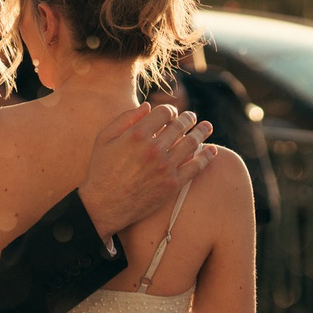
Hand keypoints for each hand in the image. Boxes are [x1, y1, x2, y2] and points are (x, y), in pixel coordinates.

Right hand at [79, 104, 211, 240]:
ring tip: (207, 127)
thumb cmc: (101, 170)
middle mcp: (153, 149)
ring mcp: (165, 167)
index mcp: (137, 134)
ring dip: (202, 132)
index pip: (164, 113)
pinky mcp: (172, 185)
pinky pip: (196, 167)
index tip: (172, 114)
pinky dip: (206, 156)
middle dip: (188, 118)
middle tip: (192, 117)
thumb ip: (125, 118)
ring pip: (191, 143)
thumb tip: (148, 106)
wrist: (103, 206)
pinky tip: (212, 150)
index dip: (170, 111)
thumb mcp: (104, 138)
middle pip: (180, 126)